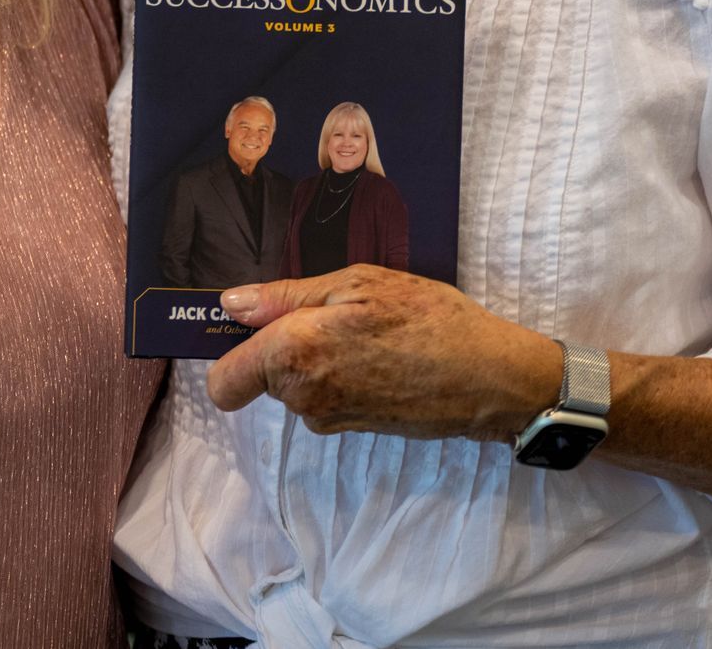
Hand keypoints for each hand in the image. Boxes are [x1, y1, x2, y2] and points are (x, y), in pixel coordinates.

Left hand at [209, 266, 562, 440]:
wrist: (489, 377)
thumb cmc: (428, 318)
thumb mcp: (358, 282)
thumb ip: (285, 297)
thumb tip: (231, 305)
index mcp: (293, 353)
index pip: (223, 383)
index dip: (229, 355)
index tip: (253, 328)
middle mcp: (302, 396)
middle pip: (261, 376)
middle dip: (283, 345)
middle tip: (335, 311)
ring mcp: (328, 419)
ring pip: (295, 385)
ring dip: (317, 358)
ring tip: (366, 331)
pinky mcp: (353, 429)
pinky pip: (324, 397)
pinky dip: (341, 375)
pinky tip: (381, 355)